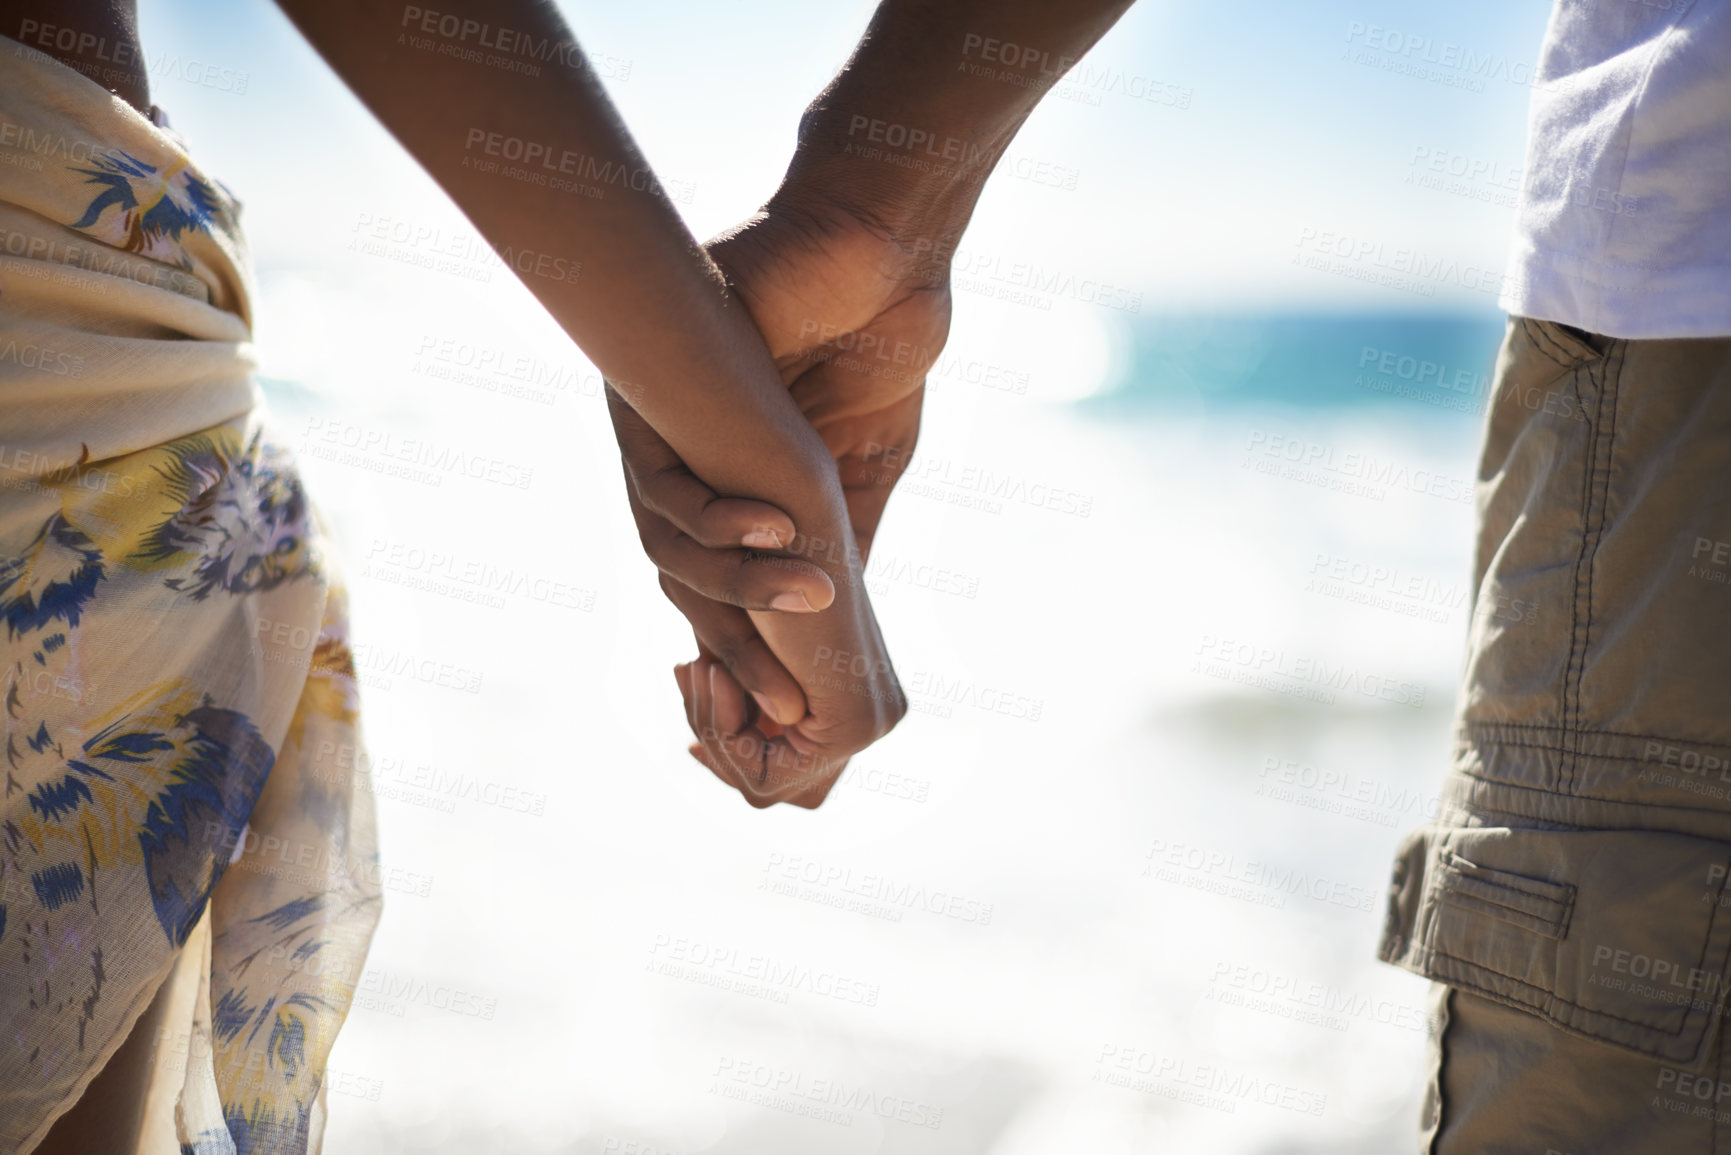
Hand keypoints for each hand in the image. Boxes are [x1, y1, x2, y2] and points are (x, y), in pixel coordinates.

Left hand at [612, 194, 951, 724]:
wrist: (877, 242)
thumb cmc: (876, 343)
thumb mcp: (864, 467)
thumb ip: (843, 540)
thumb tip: (840, 632)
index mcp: (732, 492)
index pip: (718, 597)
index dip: (747, 664)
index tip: (791, 718)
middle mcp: (681, 467)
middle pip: (680, 586)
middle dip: (734, 656)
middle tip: (787, 711)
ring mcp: (657, 428)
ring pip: (665, 545)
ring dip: (738, 587)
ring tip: (814, 597)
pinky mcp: (646, 380)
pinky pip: (664, 477)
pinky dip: (721, 515)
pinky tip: (779, 526)